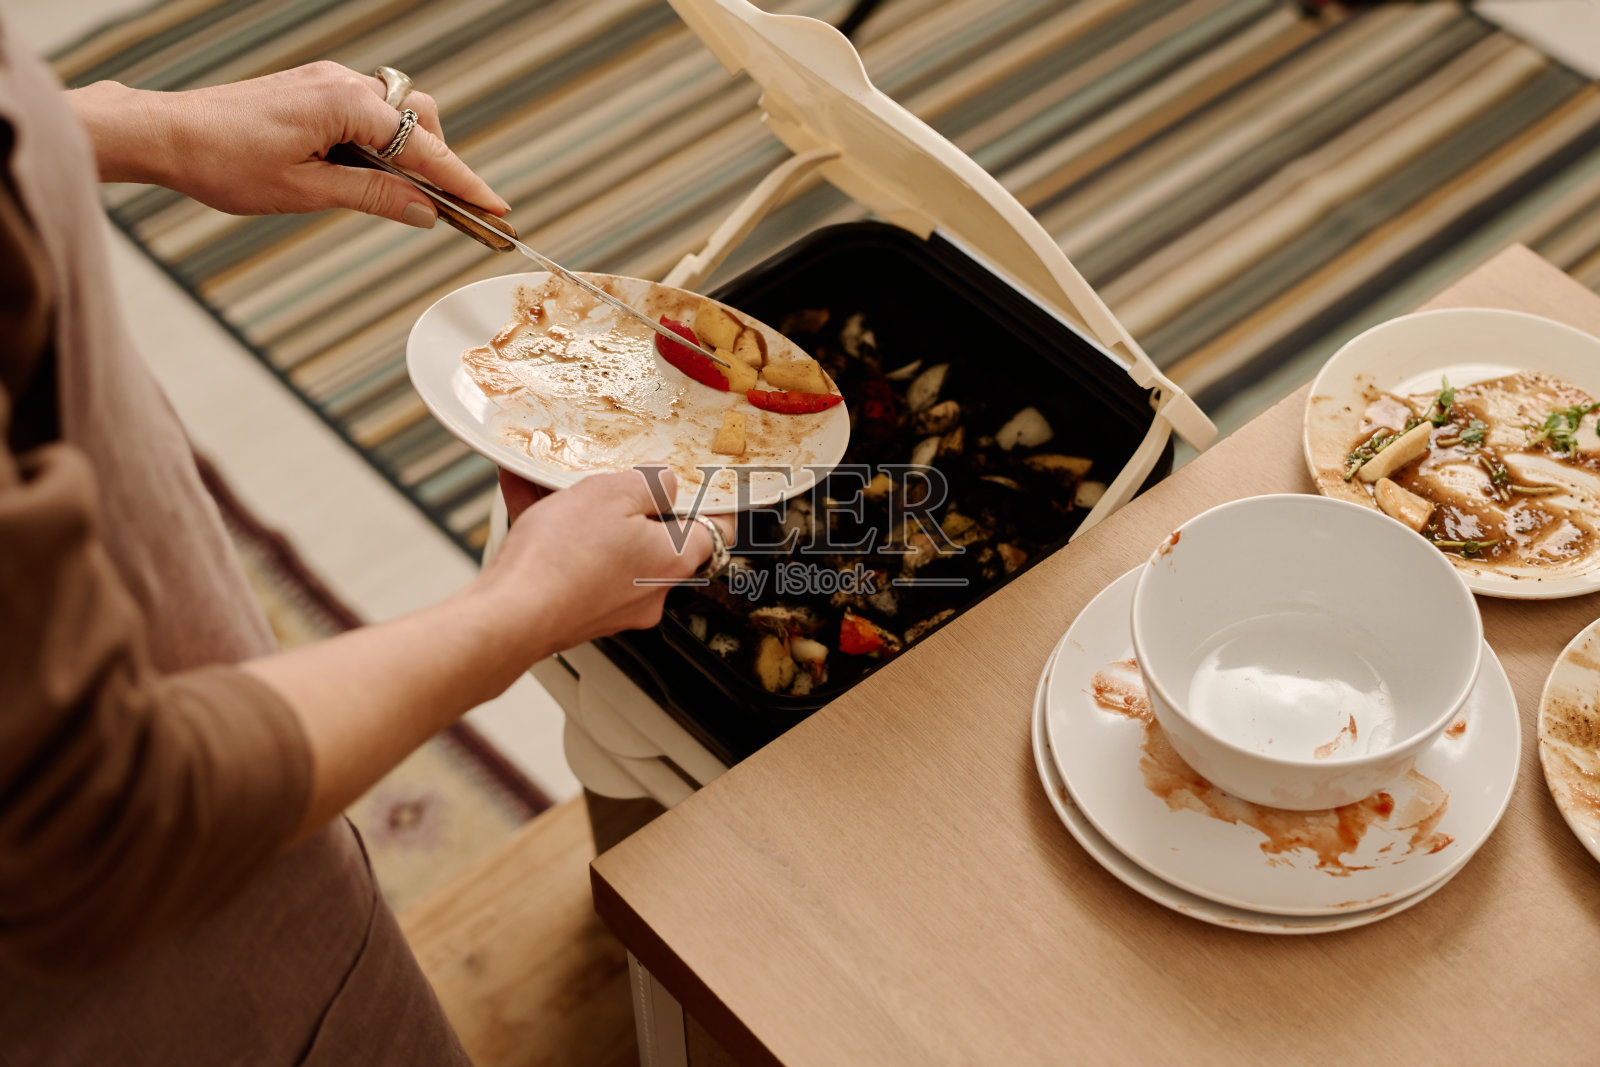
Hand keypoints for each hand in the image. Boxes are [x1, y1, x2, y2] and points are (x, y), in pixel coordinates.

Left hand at [67, 62, 507, 226]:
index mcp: (346, 105)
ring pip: (398, 115)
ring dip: (408, 155)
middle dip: (438, 164)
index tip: (495, 207)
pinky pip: (369, 113)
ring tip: (396, 198)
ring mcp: (329, 83)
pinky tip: (365, 175)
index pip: (425, 150)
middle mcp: (344, 84)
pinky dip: (381, 144)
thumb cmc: (225, 161)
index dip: (463, 183)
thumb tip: (424, 212)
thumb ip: (373, 198)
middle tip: (442, 211)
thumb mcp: (306, 192)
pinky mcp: (315, 90)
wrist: (168, 134)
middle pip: (422, 121)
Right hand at [483, 469, 731, 645]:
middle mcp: (649, 590)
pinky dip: (554, 531)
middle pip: (654, 537)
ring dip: (582, 511)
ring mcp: (613, 604)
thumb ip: (648, 483)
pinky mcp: (578, 609)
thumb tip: (664, 483)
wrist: (509, 615)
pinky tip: (525, 495)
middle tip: (612, 478)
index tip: (704, 487)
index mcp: (672, 561)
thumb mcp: (612, 493)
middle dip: (629, 503)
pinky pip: (573, 560)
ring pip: (607, 545)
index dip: (710, 504)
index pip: (713, 531)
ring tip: (551, 481)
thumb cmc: (561, 561)